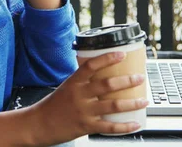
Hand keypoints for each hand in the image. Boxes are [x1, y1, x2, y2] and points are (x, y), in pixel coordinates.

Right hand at [27, 52, 147, 145]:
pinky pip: (109, 127)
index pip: (91, 65)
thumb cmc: (53, 105)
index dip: (107, 58)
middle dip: (127, 81)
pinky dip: (124, 126)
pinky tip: (135, 124)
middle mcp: (79, 95)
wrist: (38, 124)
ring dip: (131, 103)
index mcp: (73, 82)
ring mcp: (83, 111)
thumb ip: (83, 83)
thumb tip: (105, 76)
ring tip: (143, 100)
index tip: (122, 54)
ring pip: (112, 105)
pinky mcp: (86, 126)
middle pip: (106, 85)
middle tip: (140, 77)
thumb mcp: (66, 87)